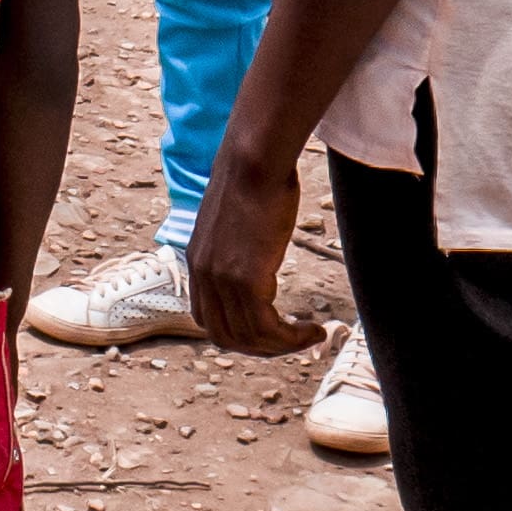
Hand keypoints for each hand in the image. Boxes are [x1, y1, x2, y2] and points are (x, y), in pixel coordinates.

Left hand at [182, 145, 322, 357]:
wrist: (253, 162)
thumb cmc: (252, 180)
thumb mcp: (233, 220)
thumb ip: (234, 244)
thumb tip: (252, 250)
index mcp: (197, 262)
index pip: (206, 320)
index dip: (237, 335)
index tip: (268, 332)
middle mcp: (203, 275)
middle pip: (225, 337)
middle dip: (261, 348)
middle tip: (293, 343)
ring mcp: (221, 279)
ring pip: (249, 338)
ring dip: (283, 346)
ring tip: (311, 337)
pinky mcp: (245, 279)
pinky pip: (267, 328)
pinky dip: (292, 339)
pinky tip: (314, 330)